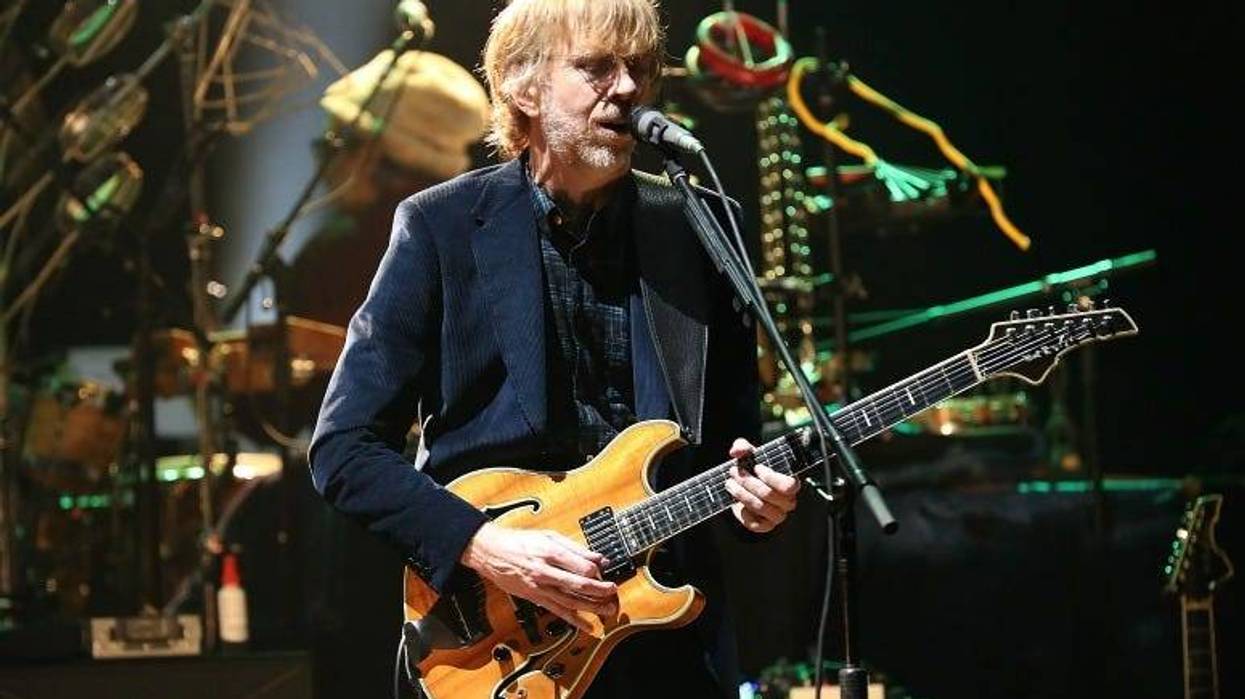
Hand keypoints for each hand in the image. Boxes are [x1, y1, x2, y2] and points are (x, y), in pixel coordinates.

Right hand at [460, 522, 617, 631]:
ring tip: (608, 609)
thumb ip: (575, 547)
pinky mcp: (535, 598)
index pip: (582, 566)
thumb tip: (597, 556)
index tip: (603, 571)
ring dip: (592, 607)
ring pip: (571, 601)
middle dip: (600, 591)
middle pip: (579, 585)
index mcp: (551, 552)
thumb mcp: (549, 536)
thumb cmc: (519, 542)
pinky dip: (574, 621)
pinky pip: (557, 611)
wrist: (491, 552)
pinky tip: (587, 626)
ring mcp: (539, 587)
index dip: (597, 570)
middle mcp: (546, 572)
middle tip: (613, 592)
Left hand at [725, 438, 800, 532]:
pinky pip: (756, 524)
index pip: (789, 485)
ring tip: (730, 484)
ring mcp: (778, 515)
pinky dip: (743, 513)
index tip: (756, 467)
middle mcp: (788, 501)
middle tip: (733, 472)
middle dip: (747, 482)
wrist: (745, 486)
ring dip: (741, 494)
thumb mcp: (748, 454)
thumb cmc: (752, 468)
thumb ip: (743, 447)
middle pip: (769, 494)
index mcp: (791, 483)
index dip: (770, 477)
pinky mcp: (766, 526)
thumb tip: (736, 452)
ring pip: (760, 507)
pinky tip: (735, 502)